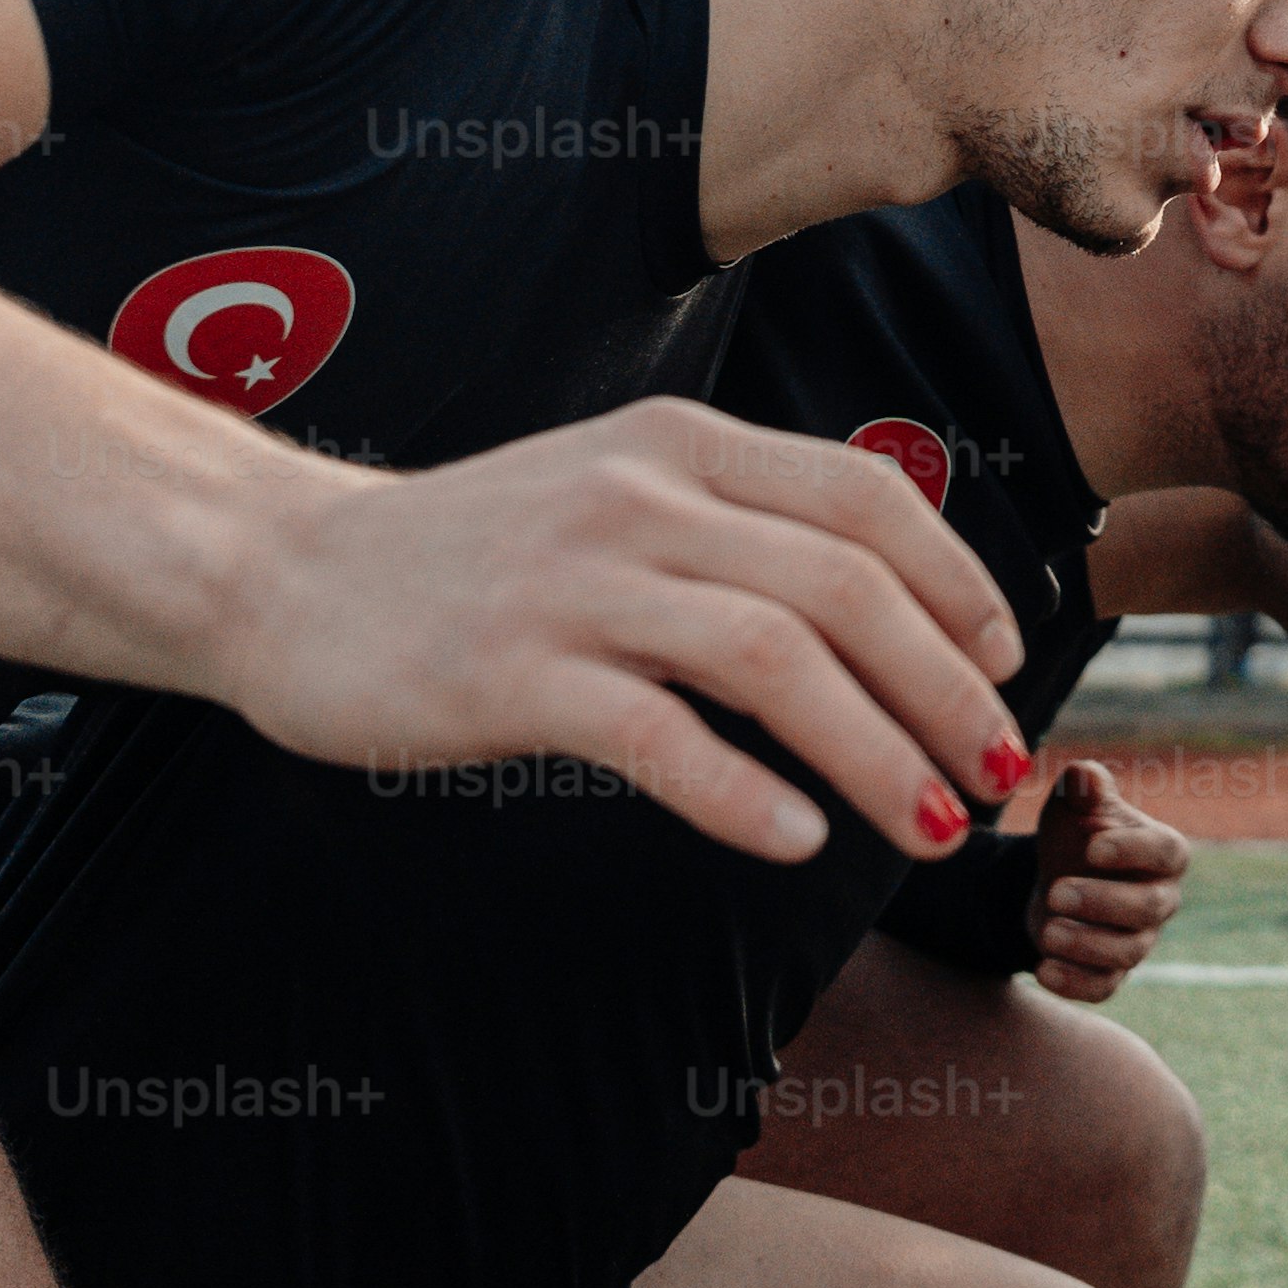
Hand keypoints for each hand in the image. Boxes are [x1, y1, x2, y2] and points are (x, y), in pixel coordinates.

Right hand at [196, 397, 1028, 863]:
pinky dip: (741, 791)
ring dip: (877, 751)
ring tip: (934, 824)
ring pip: (775, 659)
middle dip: (946, 688)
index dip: (959, 581)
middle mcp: (641, 498)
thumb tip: (887, 607)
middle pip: (845, 586)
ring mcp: (574, 583)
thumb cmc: (472, 557)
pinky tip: (795, 842)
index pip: (866, 497)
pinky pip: (656, 732)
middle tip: (1003, 771)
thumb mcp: (615, 496)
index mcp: (681, 445)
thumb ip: (734, 528)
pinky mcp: (510, 674)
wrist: (281, 574)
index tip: (1006, 663)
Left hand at [1024, 757, 1191, 1003]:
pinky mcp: (1111, 972)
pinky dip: (1075, 983)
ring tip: (1047, 929)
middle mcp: (1160, 898)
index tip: (1093, 848)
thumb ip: (1080, 787)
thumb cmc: (1073, 836)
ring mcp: (1138, 939)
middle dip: (1103, 902)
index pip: (1167, 853)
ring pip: (1128, 952)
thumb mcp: (1072, 806)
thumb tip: (1082, 775)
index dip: (1134, 852)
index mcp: (1162, 851)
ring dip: (1086, 944)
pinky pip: (1104, 987)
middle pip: (1149, 908)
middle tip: (1057, 891)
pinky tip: (1043, 969)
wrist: (1051, 880)